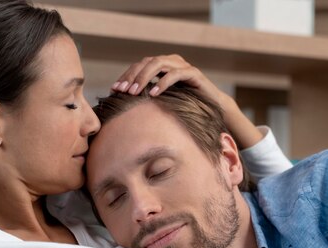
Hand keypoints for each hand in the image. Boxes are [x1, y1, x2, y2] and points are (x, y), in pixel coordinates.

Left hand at [112, 55, 263, 148]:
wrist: (212, 107)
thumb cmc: (185, 105)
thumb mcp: (163, 101)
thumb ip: (148, 97)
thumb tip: (124, 107)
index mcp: (162, 65)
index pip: (139, 66)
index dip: (126, 76)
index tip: (114, 90)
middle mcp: (171, 61)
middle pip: (146, 62)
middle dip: (132, 77)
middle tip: (121, 91)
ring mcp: (183, 65)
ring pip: (158, 64)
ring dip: (144, 78)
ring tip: (134, 93)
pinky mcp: (193, 73)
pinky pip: (175, 74)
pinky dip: (162, 83)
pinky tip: (153, 94)